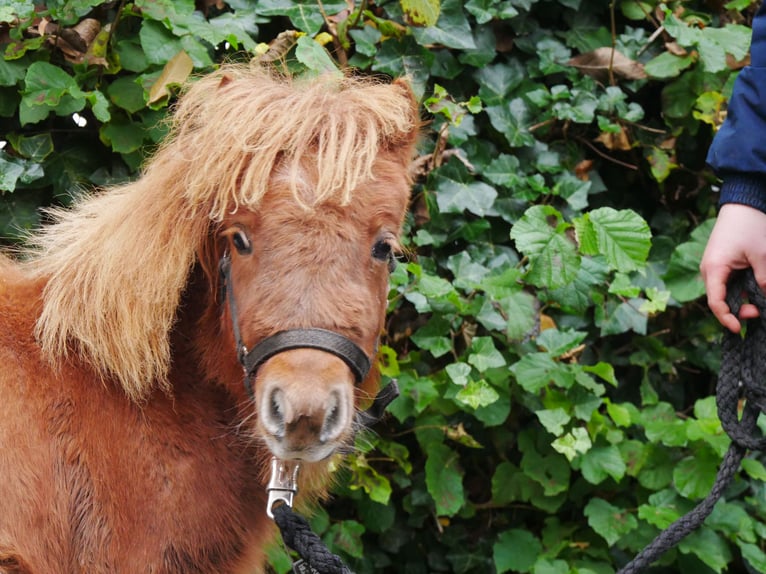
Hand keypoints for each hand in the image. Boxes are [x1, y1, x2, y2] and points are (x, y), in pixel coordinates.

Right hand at [700, 203, 765, 331]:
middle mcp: (710, 270)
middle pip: (720, 299)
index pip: (715, 302)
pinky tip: (755, 288)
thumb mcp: (762, 256)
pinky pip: (730, 283)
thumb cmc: (749, 226)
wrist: (743, 203)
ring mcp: (716, 267)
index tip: (739, 329)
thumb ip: (764, 280)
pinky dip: (742, 289)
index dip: (726, 318)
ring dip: (742, 299)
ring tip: (760, 299)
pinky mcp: (723, 263)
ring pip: (726, 292)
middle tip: (759, 311)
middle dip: (738, 309)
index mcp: (714, 269)